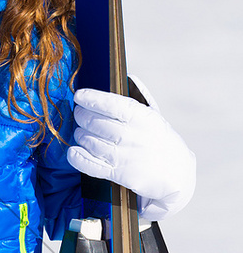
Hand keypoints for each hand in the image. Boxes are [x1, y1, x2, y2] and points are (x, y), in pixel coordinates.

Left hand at [66, 82, 194, 221]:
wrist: (177, 175)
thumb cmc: (160, 141)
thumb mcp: (156, 117)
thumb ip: (140, 98)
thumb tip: (129, 77)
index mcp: (144, 118)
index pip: (113, 104)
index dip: (92, 98)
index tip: (79, 96)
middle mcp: (135, 136)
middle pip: (96, 123)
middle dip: (81, 117)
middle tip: (79, 115)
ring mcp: (126, 156)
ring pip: (91, 142)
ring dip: (80, 135)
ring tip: (81, 132)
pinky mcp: (120, 174)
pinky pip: (92, 165)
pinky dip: (78, 158)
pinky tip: (74, 151)